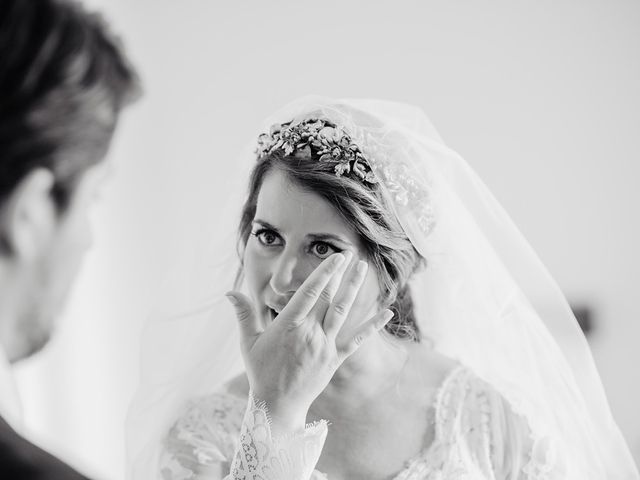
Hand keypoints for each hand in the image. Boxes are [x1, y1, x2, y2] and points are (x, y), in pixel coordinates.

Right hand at [226, 252, 392, 434]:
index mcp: (289, 326)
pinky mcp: (335, 359)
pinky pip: (357, 340)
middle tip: (349, 253)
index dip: (324, 273)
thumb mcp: (248, 343)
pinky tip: (388, 312)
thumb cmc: (261, 372)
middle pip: (328, 298)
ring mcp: (325, 346)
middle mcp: (310, 333)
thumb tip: (230, 292)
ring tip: (362, 268)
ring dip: (354, 288)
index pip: (310, 293)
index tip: (335, 257)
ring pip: (343, 311)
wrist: (278, 405)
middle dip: (340, 274)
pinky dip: (372, 325)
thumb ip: (243, 315)